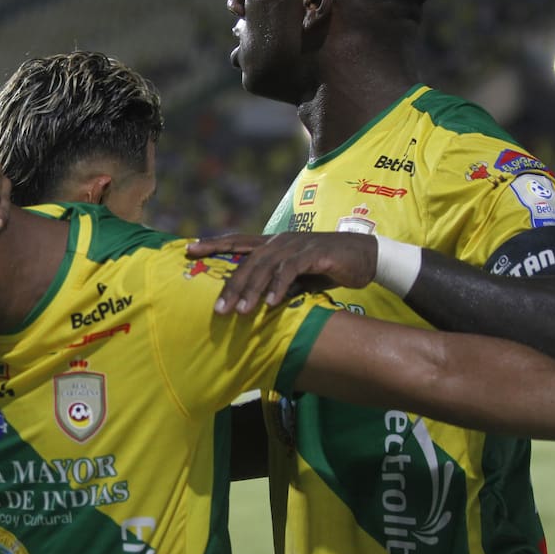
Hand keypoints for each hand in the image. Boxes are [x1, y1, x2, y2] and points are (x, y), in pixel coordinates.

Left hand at [184, 232, 378, 313]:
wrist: (365, 257)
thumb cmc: (327, 268)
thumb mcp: (296, 278)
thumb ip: (276, 285)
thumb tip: (256, 302)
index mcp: (273, 244)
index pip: (237, 242)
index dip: (213, 244)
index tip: (189, 249)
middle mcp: (280, 241)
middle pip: (248, 262)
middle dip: (231, 286)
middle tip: (218, 309)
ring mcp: (296, 245)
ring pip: (266, 267)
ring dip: (252, 291)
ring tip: (241, 312)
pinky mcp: (314, 253)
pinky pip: (291, 270)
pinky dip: (279, 287)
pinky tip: (271, 303)